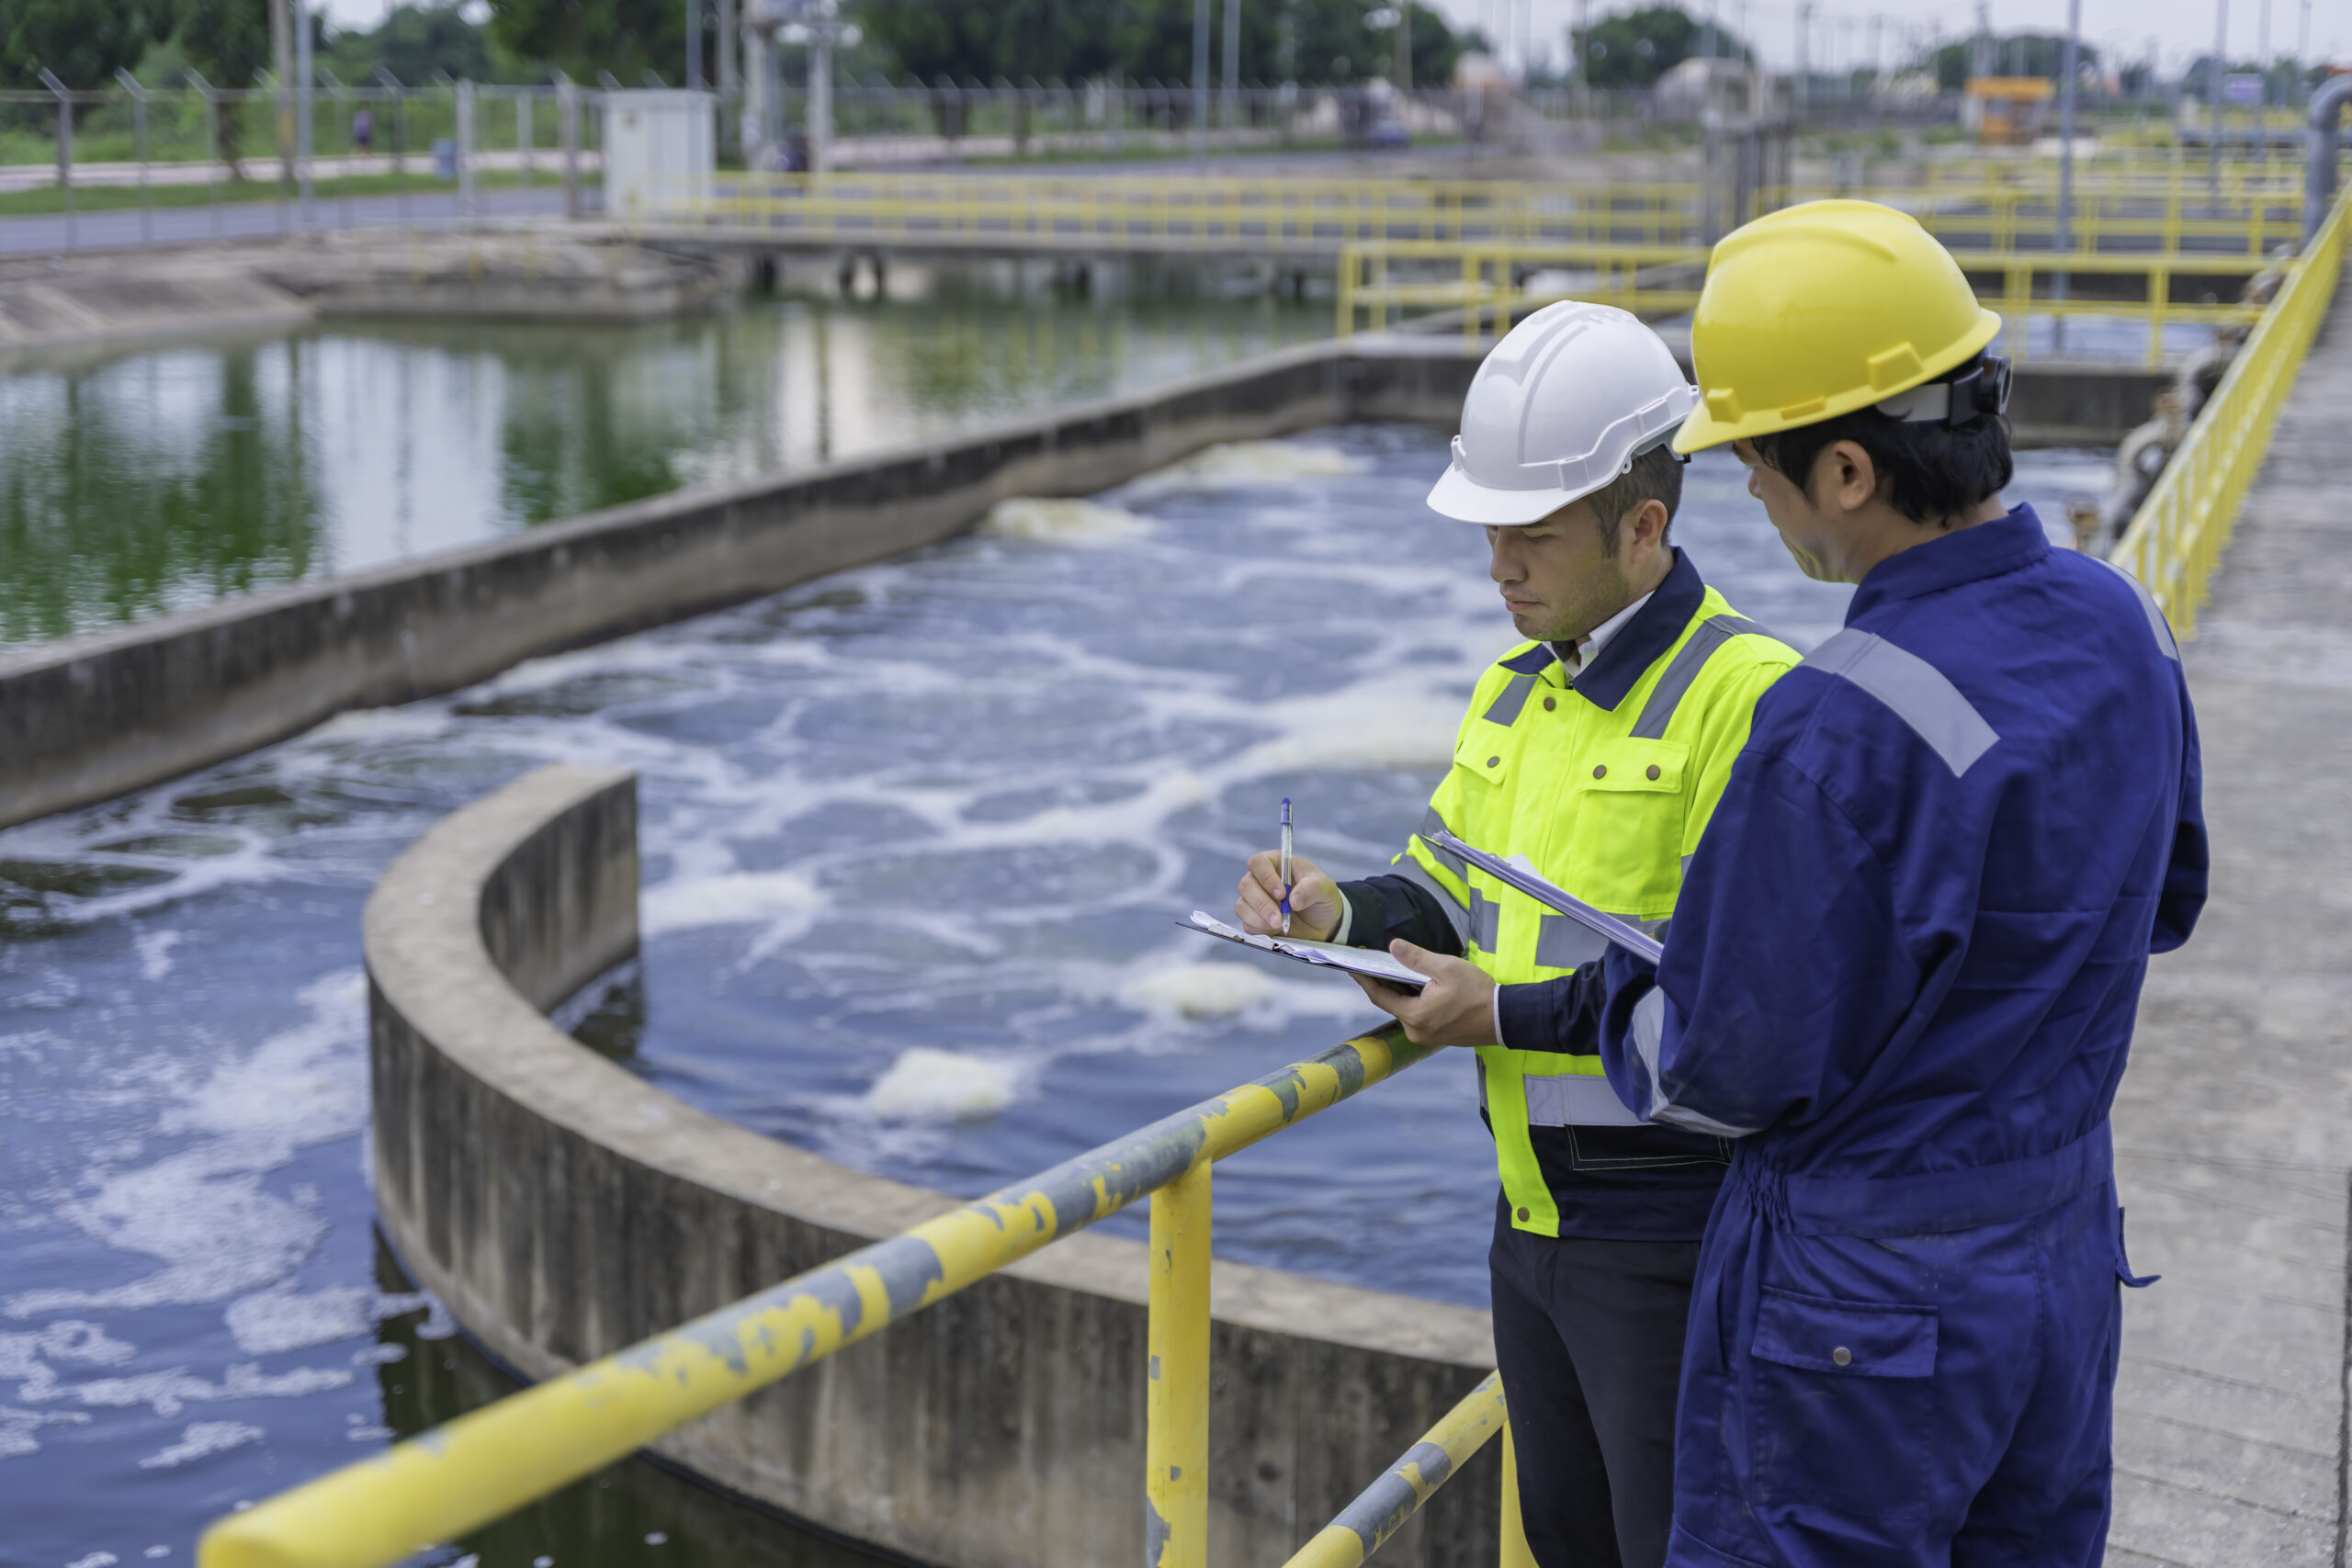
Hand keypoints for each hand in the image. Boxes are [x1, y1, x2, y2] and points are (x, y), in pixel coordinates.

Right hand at [1236, 851, 1343, 941]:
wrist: (1324, 922)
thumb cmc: (1321, 897)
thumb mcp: (1325, 888)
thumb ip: (1312, 889)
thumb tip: (1293, 900)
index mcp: (1276, 864)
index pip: (1258, 863)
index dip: (1266, 878)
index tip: (1281, 894)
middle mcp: (1261, 880)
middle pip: (1246, 886)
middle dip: (1262, 904)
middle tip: (1280, 918)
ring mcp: (1255, 900)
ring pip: (1242, 906)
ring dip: (1260, 919)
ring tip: (1281, 924)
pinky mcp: (1255, 920)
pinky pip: (1247, 925)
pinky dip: (1260, 929)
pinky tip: (1277, 929)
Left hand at [1350, 940, 1496, 1047]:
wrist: (1505, 1018)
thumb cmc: (1478, 993)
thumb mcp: (1446, 968)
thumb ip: (1417, 958)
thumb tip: (1393, 947)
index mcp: (1415, 1015)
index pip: (1379, 996)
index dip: (1365, 980)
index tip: (1353, 967)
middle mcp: (1416, 1030)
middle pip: (1391, 1002)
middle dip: (1384, 982)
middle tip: (1375, 962)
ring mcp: (1426, 1036)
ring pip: (1405, 1008)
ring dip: (1401, 990)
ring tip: (1399, 969)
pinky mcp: (1436, 1036)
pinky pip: (1418, 1015)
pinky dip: (1414, 999)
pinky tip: (1419, 985)